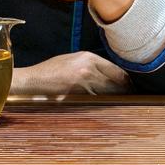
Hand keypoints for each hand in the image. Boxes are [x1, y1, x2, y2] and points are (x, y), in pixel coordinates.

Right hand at [11, 51, 131, 97]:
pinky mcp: (78, 96)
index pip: (116, 70)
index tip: (130, 86)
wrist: (34, 81)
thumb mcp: (72, 59)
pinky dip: (102, 104)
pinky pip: (96, 101)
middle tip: (130, 97)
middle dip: (124, 91)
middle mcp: (88, 68)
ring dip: (115, 99)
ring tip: (121, 104)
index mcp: (88, 57)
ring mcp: (83, 83)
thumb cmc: (51, 70)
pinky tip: (104, 107)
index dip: (126, 80)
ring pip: (108, 94)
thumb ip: (90, 64)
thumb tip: (107, 73)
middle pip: (116, 83)